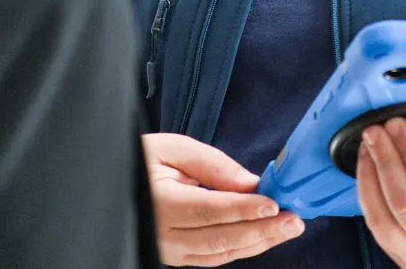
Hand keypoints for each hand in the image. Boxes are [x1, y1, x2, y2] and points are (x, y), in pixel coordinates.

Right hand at [143, 133, 304, 264]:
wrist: (111, 181)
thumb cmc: (140, 159)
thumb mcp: (172, 148)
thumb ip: (211, 164)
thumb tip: (249, 182)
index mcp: (158, 201)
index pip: (208, 209)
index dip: (242, 209)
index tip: (273, 204)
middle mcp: (161, 233)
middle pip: (218, 238)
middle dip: (260, 230)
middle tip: (293, 220)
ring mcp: (167, 251)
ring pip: (219, 254)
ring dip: (257, 242)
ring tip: (287, 228)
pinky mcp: (174, 257)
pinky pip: (211, 259)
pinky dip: (240, 248)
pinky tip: (263, 236)